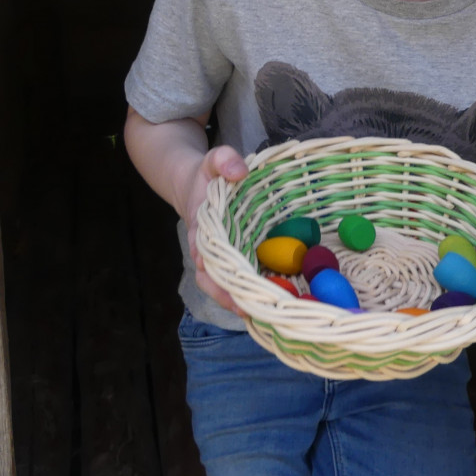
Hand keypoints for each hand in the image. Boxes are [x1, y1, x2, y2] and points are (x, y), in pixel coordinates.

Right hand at [182, 145, 248, 314]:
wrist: (199, 189)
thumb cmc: (208, 178)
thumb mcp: (212, 161)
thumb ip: (223, 160)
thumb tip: (240, 172)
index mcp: (200, 229)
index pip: (201, 250)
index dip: (210, 265)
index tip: (219, 275)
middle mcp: (208, 251)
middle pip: (211, 280)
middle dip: (226, 296)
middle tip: (247, 310)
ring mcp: (222, 260)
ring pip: (226, 288)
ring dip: (242, 302)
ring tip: (264, 316)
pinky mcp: (237, 262)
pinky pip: (243, 282)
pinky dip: (255, 295)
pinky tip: (275, 307)